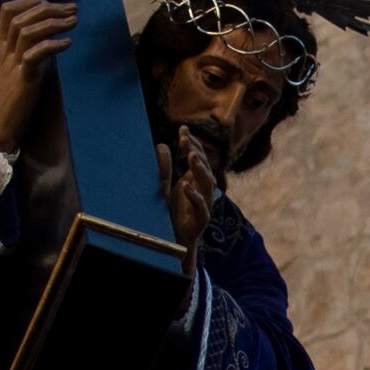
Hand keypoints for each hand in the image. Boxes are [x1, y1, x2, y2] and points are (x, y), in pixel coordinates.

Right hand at [0, 0, 72, 155]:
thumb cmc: (6, 103)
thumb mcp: (11, 72)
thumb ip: (23, 55)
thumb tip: (44, 43)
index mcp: (0, 48)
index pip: (7, 12)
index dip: (30, 2)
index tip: (52, 3)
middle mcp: (4, 53)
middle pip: (21, 17)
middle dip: (49, 8)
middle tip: (72, 8)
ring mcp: (11, 66)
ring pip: (26, 31)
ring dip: (53, 22)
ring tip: (74, 21)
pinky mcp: (22, 81)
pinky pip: (34, 55)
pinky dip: (53, 45)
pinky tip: (68, 43)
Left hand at [156, 114, 226, 244]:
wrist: (174, 240)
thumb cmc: (170, 214)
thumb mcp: (163, 188)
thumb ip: (163, 170)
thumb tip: (161, 145)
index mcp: (195, 181)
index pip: (198, 158)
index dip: (192, 143)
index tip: (183, 129)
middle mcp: (202, 191)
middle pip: (205, 168)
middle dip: (196, 153)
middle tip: (186, 141)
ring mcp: (203, 206)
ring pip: (208, 186)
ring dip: (200, 170)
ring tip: (191, 157)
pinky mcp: (200, 221)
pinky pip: (202, 208)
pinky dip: (194, 197)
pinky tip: (185, 186)